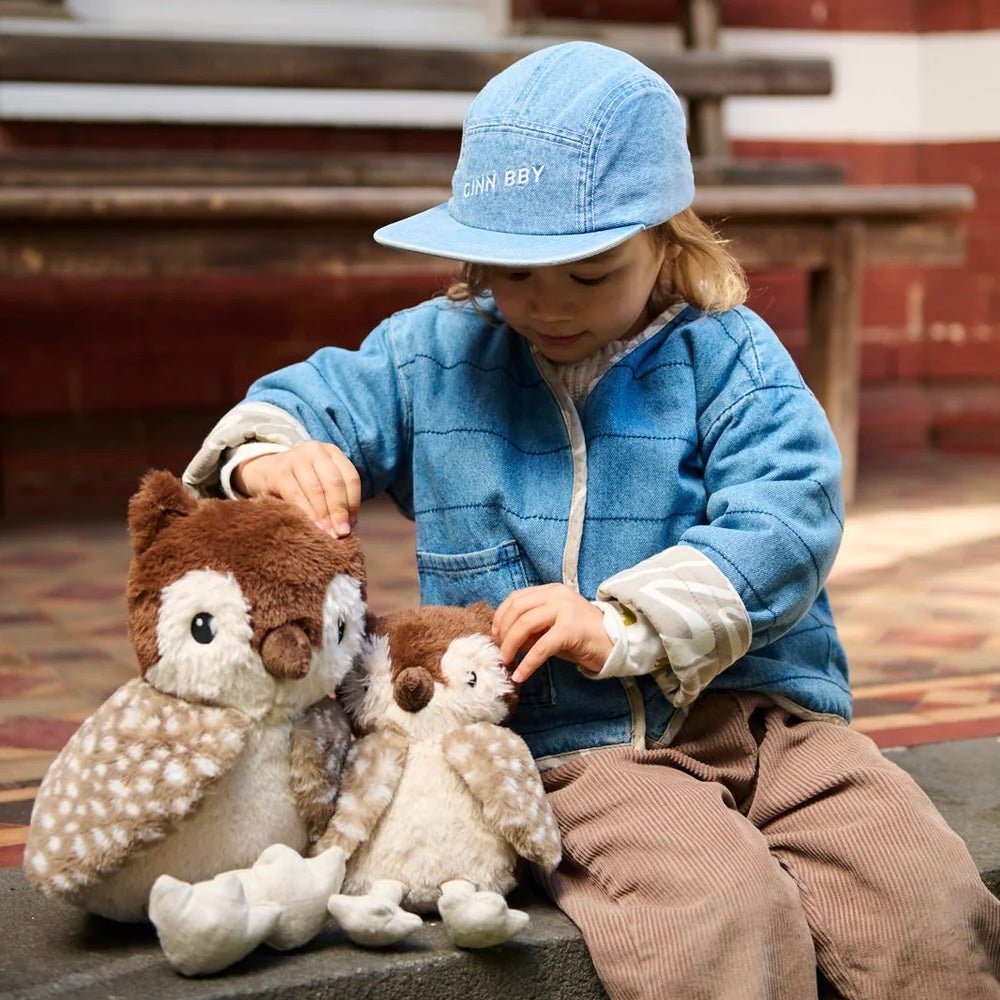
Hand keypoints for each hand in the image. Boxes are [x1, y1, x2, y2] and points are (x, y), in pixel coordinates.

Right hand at [234, 441, 360, 536]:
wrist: (261, 471)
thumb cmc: (298, 482)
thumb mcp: (319, 481)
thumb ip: (334, 498)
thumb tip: (347, 526)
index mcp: (332, 453)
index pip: (350, 478)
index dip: (353, 503)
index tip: (351, 525)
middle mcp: (315, 451)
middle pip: (334, 483)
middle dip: (339, 511)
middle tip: (341, 533)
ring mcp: (296, 458)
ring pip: (316, 490)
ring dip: (323, 516)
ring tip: (328, 534)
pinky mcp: (278, 471)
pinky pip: (295, 496)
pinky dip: (306, 513)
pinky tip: (310, 527)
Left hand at [492, 584, 612, 682]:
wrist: (616, 643)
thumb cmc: (582, 637)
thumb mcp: (553, 627)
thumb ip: (532, 628)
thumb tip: (506, 639)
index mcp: (551, 591)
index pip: (517, 597)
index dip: (501, 615)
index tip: (495, 634)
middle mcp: (557, 595)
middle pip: (518, 609)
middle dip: (503, 631)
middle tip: (500, 651)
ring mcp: (565, 610)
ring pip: (525, 624)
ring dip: (511, 645)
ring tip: (506, 662)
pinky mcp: (571, 629)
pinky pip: (541, 647)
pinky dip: (527, 662)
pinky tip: (521, 675)